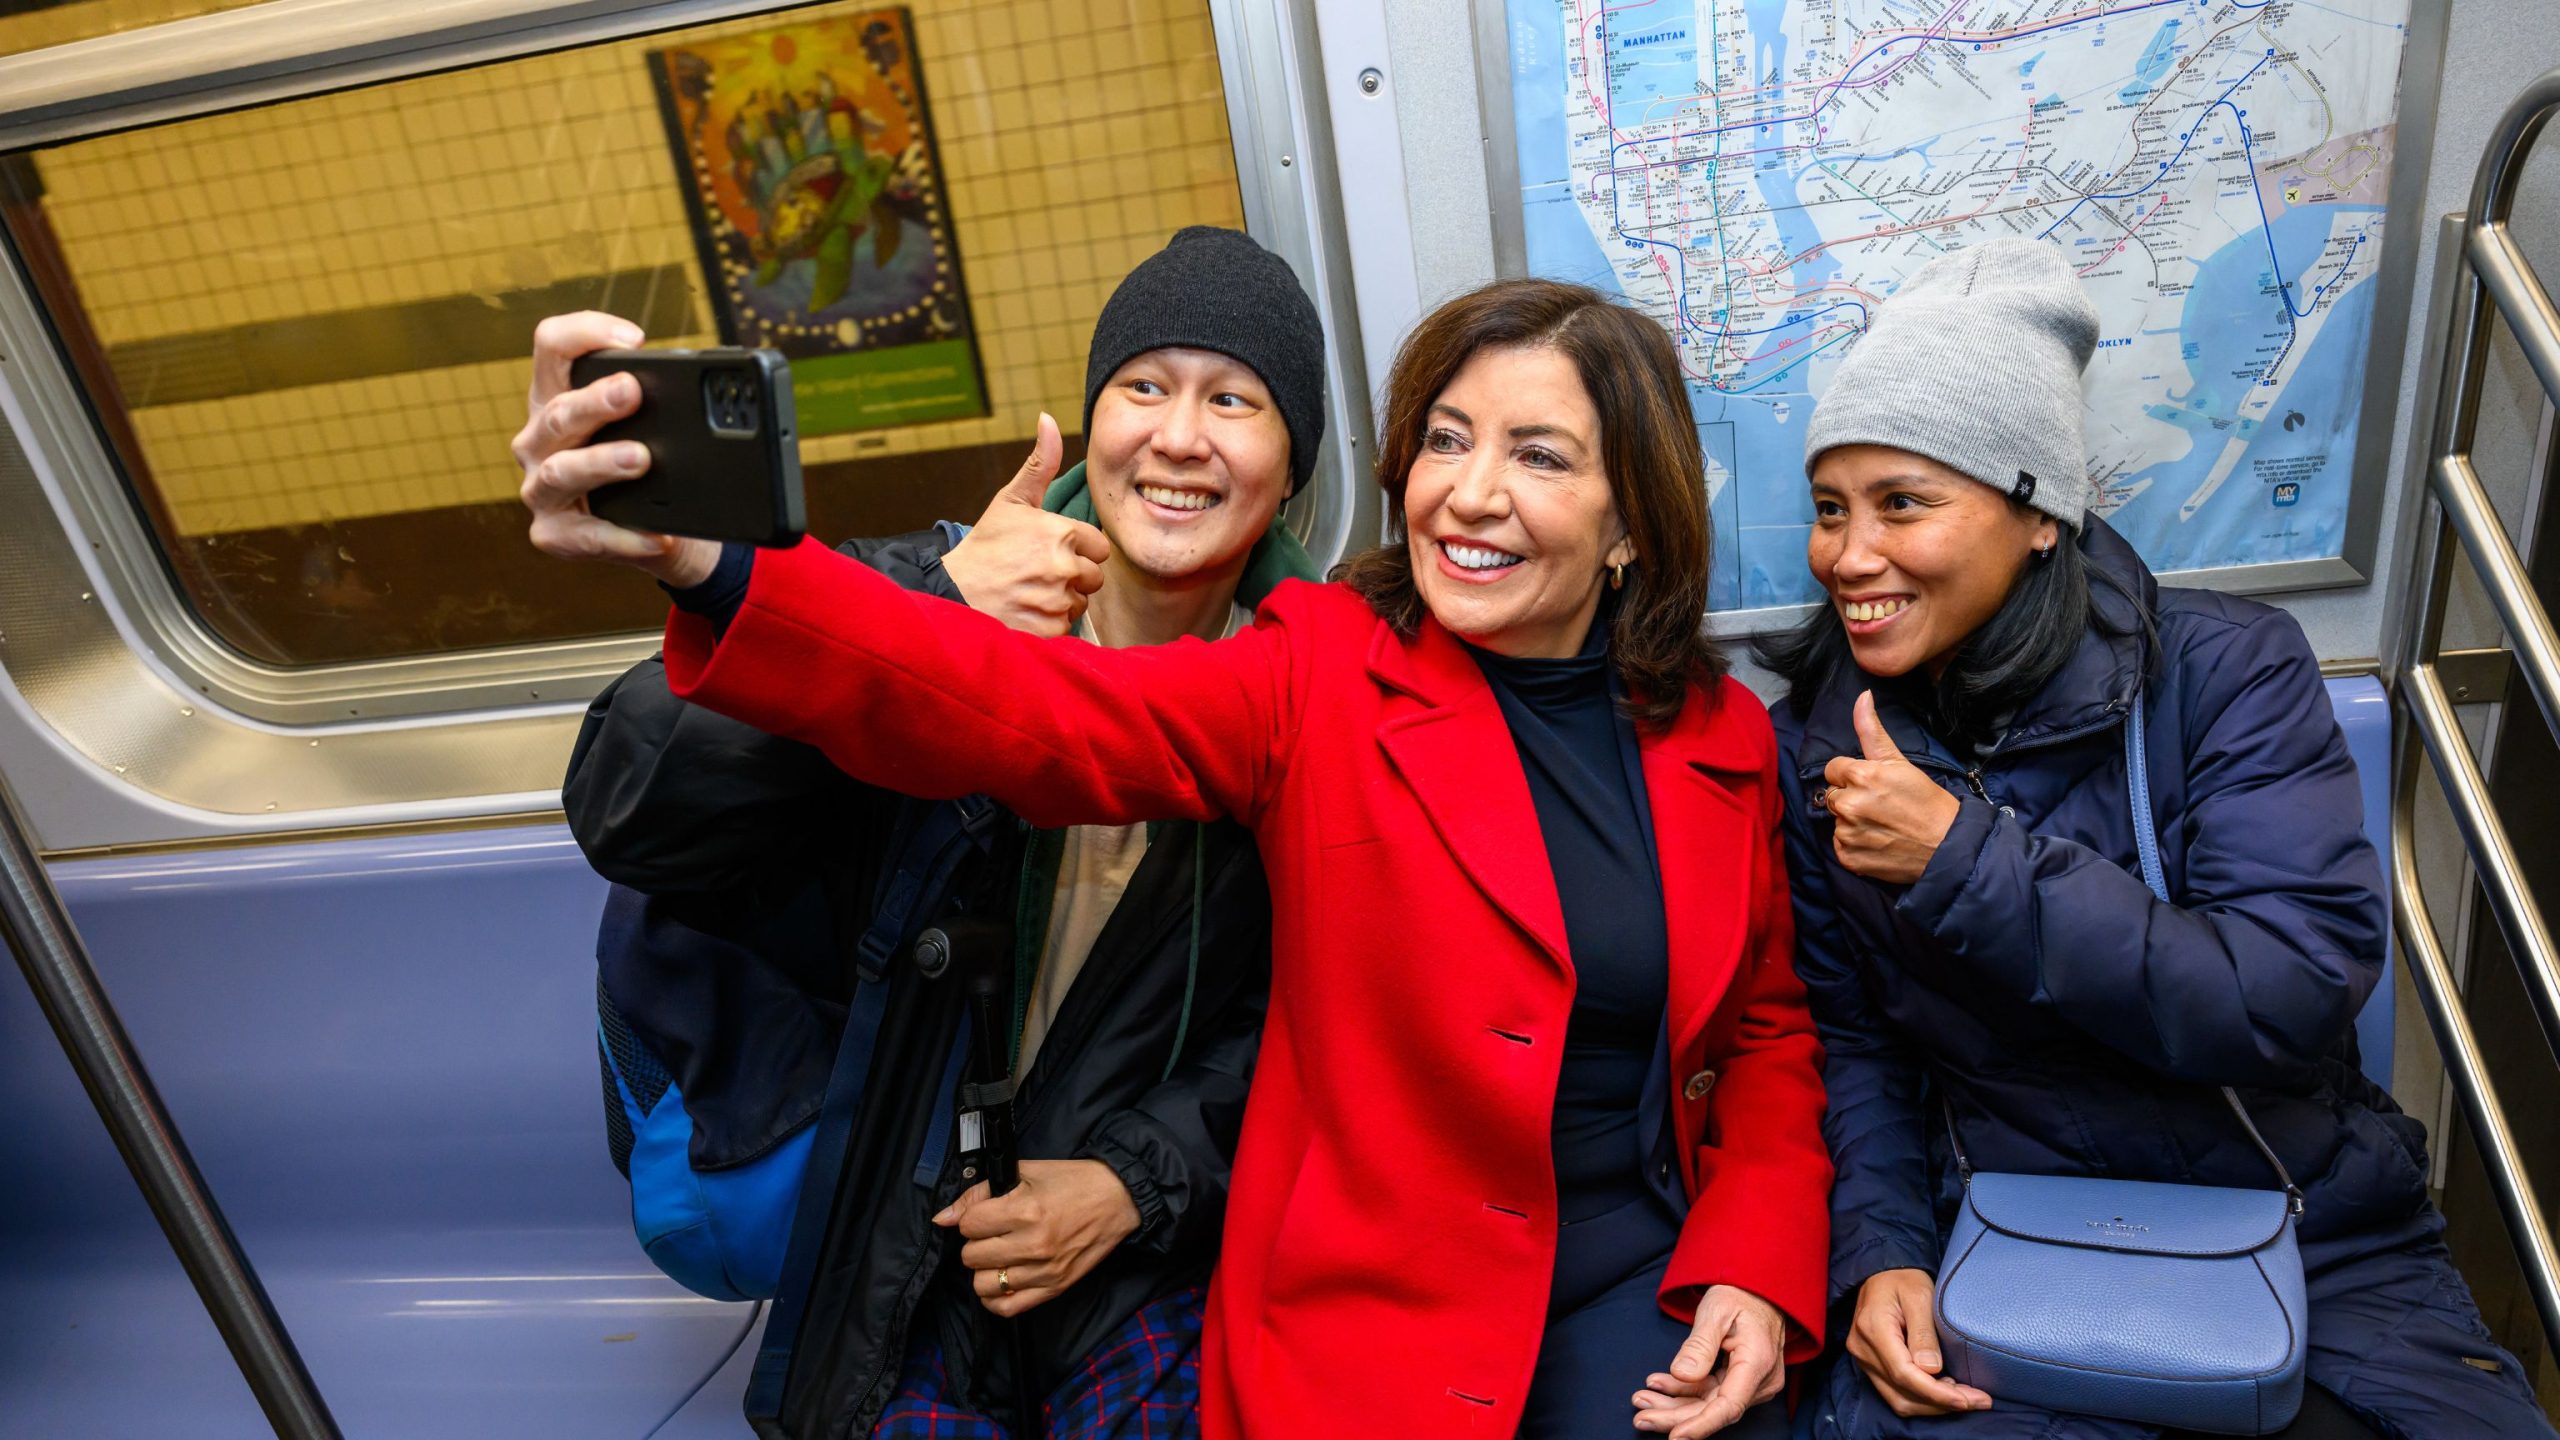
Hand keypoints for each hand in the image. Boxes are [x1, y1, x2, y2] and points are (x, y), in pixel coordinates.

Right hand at [514, 310, 721, 587]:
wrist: (661, 534)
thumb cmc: (649, 470)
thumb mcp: (651, 427)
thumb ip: (657, 403)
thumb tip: (695, 386)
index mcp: (555, 399)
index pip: (551, 347)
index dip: (584, 332)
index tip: (634, 339)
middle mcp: (538, 441)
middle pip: (557, 411)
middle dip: (595, 400)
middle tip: (632, 391)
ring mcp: (540, 490)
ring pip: (562, 470)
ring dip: (601, 462)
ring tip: (641, 458)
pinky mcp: (554, 535)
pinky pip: (587, 536)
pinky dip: (625, 537)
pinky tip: (657, 536)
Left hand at [934, 1158, 1140, 1316]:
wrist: (1119, 1199)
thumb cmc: (1074, 1182)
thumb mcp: (1026, 1173)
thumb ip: (980, 1194)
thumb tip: (943, 1218)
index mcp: (1026, 1210)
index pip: (968, 1225)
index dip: (972, 1217)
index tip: (986, 1213)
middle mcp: (1034, 1244)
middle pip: (972, 1256)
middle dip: (976, 1242)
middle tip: (993, 1233)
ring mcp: (1045, 1270)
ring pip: (984, 1285)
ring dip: (985, 1270)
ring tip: (999, 1256)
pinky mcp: (1055, 1288)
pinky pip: (1007, 1308)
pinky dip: (996, 1298)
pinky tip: (1003, 1280)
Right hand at [940, 413, 1110, 635]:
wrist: (951, 591)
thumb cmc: (985, 545)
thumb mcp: (1011, 500)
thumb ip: (1040, 463)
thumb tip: (1049, 419)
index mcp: (1062, 533)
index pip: (1099, 548)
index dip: (1078, 550)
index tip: (1050, 551)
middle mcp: (1064, 567)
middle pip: (1094, 578)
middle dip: (1073, 577)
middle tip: (1038, 573)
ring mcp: (1057, 601)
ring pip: (1081, 603)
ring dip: (1061, 600)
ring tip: (1030, 591)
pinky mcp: (1048, 629)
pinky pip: (1066, 627)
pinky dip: (1049, 623)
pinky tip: (1026, 610)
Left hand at [1632, 1284, 1786, 1436]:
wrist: (1758, 1291)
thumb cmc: (1739, 1295)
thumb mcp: (1716, 1310)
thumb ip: (1699, 1344)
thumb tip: (1682, 1374)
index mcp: (1757, 1362)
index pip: (1729, 1405)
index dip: (1700, 1424)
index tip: (1674, 1437)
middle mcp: (1759, 1380)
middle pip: (1714, 1410)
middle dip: (1675, 1416)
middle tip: (1640, 1417)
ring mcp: (1752, 1383)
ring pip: (1709, 1403)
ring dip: (1674, 1404)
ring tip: (1642, 1398)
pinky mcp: (1740, 1381)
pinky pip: (1710, 1393)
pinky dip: (1683, 1390)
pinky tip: (1658, 1385)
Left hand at [1823, 690, 1962, 883]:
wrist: (1947, 845)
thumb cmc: (1926, 801)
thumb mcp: (1900, 762)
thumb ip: (1872, 730)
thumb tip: (1862, 696)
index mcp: (1860, 776)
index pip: (1833, 769)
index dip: (1852, 775)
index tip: (1874, 784)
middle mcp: (1849, 805)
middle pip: (1833, 794)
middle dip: (1851, 797)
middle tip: (1881, 805)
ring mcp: (1847, 834)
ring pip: (1836, 820)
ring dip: (1852, 822)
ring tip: (1882, 825)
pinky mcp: (1848, 858)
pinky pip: (1840, 845)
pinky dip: (1854, 845)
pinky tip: (1877, 842)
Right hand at [1846, 1269, 1991, 1416]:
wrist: (1881, 1274)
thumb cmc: (1903, 1280)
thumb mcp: (1920, 1296)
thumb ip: (1924, 1333)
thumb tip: (1932, 1369)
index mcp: (1873, 1329)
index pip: (1905, 1374)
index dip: (1937, 1393)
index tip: (1968, 1400)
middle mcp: (1863, 1349)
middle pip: (1902, 1394)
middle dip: (1941, 1404)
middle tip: (1976, 1400)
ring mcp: (1864, 1359)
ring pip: (1898, 1400)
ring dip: (1933, 1405)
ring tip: (1963, 1396)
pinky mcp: (1870, 1365)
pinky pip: (1895, 1393)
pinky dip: (1922, 1399)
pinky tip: (1944, 1391)